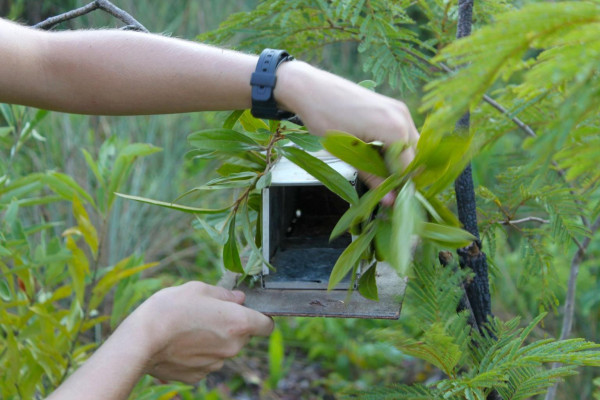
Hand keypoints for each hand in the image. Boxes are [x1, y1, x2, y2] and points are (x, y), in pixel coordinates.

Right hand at [120, 281, 272, 383]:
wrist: (141, 340)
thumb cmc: (171, 308)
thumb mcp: (199, 289)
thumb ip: (225, 294)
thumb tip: (240, 299)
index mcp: (239, 323)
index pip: (267, 326)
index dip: (260, 317)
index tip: (247, 311)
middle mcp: (233, 347)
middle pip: (243, 337)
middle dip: (232, 326)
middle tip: (208, 314)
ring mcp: (216, 364)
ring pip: (223, 350)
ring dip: (214, 340)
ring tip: (189, 328)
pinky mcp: (198, 376)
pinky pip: (205, 362)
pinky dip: (198, 354)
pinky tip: (180, 344)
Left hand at [275, 61, 418, 200]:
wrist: (311, 88)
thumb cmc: (325, 118)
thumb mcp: (348, 154)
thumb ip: (373, 178)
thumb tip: (390, 201)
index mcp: (395, 129)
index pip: (410, 168)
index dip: (401, 187)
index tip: (391, 200)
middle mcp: (403, 117)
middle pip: (414, 157)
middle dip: (401, 173)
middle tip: (382, 187)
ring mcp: (399, 110)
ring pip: (410, 145)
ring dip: (398, 160)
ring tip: (376, 169)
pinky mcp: (392, 106)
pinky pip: (402, 133)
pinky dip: (394, 146)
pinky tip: (375, 152)